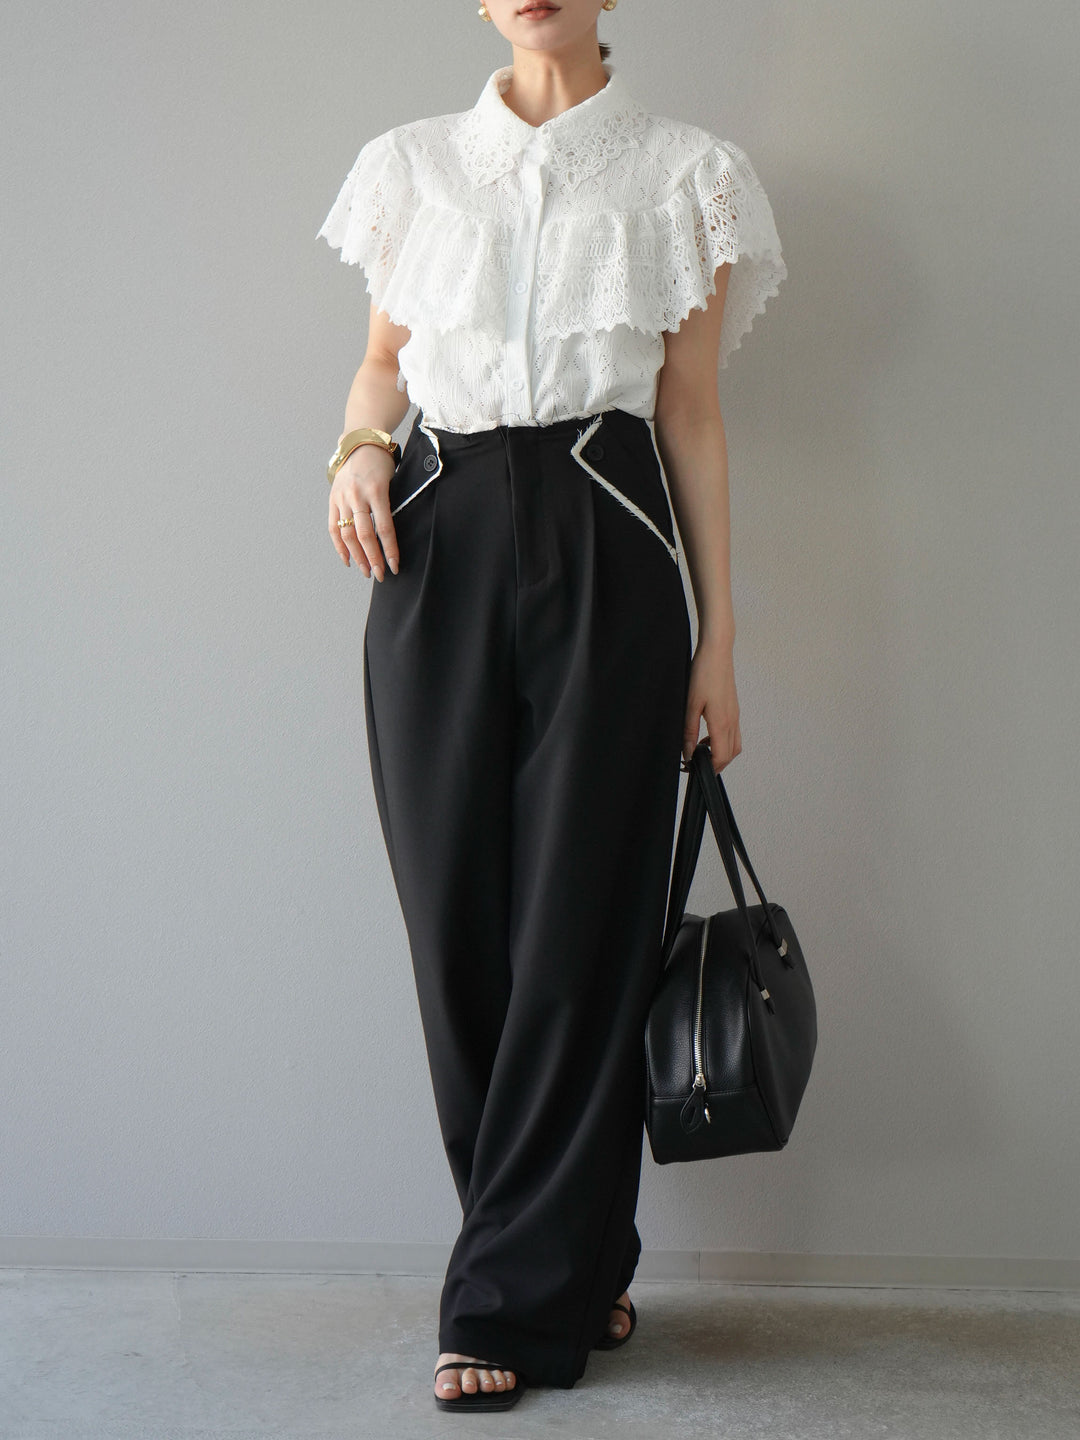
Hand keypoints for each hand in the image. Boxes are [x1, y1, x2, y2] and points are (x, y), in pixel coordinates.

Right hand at [328, 443, 399, 578]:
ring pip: (347, 534)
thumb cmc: (382, 463)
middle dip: (373, 558)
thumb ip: (392, 505)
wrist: (360, 442)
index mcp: (377, 491)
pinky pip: (333, 527)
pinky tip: (347, 560)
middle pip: (364, 535)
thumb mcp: (393, 480)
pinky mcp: (333, 499)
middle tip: (381, 575)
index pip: (384, 528)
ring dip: (357, 556)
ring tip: (365, 571)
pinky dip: (339, 546)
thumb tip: (396, 536)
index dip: (390, 550)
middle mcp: (357, 495)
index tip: (395, 566)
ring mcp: (342, 498)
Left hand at [683, 636, 741, 772]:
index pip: (721, 757)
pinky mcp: (734, 709)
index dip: (709, 768)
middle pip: (730, 755)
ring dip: (721, 753)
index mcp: (722, 723)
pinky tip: (708, 735)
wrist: (717, 653)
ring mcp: (735, 715)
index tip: (694, 768)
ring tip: (701, 749)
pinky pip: (733, 733)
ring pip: (735, 745)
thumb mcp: (690, 705)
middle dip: (716, 764)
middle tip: (696, 763)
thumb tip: (688, 753)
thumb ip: (689, 732)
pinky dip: (723, 742)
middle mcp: (732, 721)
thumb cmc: (703, 674)